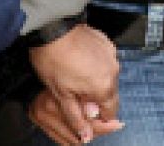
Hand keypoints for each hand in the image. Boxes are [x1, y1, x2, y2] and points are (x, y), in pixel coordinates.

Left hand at [29, 24, 120, 142]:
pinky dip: (96, 63)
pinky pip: (105, 60)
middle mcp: (113, 71)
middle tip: (75, 89)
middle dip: (95, 96)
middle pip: (110, 94)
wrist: (50, 28)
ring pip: (108, 76)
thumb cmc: (53, 62)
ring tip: (75, 71)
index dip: (97, 114)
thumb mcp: (61, 95)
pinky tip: (80, 59)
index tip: (83, 108)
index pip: (111, 112)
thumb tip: (86, 137)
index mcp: (104, 88)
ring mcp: (111, 55)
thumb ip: (77, 118)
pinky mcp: (106, 42)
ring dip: (96, 79)